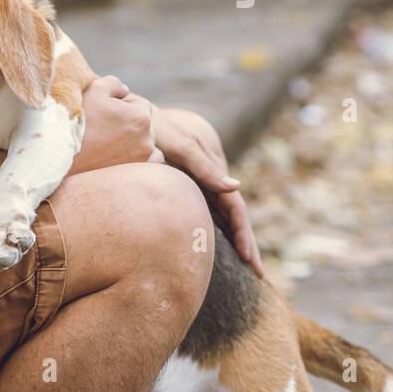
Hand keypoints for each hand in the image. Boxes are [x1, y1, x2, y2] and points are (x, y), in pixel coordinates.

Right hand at [68, 76, 157, 174]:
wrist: (58, 151)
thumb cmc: (78, 117)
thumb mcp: (95, 88)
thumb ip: (115, 84)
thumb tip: (124, 91)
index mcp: (141, 116)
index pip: (139, 104)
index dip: (121, 104)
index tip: (103, 110)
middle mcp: (147, 139)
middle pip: (143, 125)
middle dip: (128, 123)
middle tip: (103, 126)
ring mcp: (141, 159)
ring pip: (146, 144)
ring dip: (136, 141)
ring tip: (111, 142)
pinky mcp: (132, 175)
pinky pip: (147, 164)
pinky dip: (139, 159)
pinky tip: (119, 156)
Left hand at [153, 107, 264, 278]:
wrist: (134, 118)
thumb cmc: (154, 129)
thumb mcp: (179, 145)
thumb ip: (205, 166)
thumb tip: (236, 187)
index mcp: (214, 168)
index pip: (235, 208)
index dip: (243, 234)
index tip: (248, 259)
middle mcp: (211, 177)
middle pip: (234, 215)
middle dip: (247, 244)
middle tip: (259, 274)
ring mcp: (200, 182)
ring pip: (222, 216)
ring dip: (235, 239)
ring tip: (247, 266)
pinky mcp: (186, 186)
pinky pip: (207, 212)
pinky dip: (218, 231)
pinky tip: (220, 248)